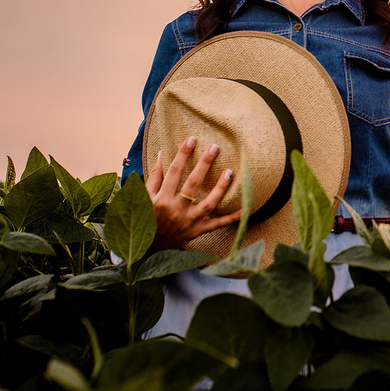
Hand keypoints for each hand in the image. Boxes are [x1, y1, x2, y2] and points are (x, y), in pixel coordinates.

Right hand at [145, 136, 241, 251]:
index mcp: (161, 199)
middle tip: (215, 147)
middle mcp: (175, 210)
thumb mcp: (144, 199)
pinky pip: (216, 224)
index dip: (183, 154)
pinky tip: (245, 208)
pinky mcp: (197, 232)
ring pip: (208, 203)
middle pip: (193, 183)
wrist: (145, 251)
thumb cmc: (145, 220)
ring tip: (230, 172)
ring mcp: (188, 222)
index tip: (192, 139)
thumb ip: (153, 177)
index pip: (174, 171)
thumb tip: (161, 154)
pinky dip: (231, 218)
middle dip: (204, 164)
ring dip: (220, 188)